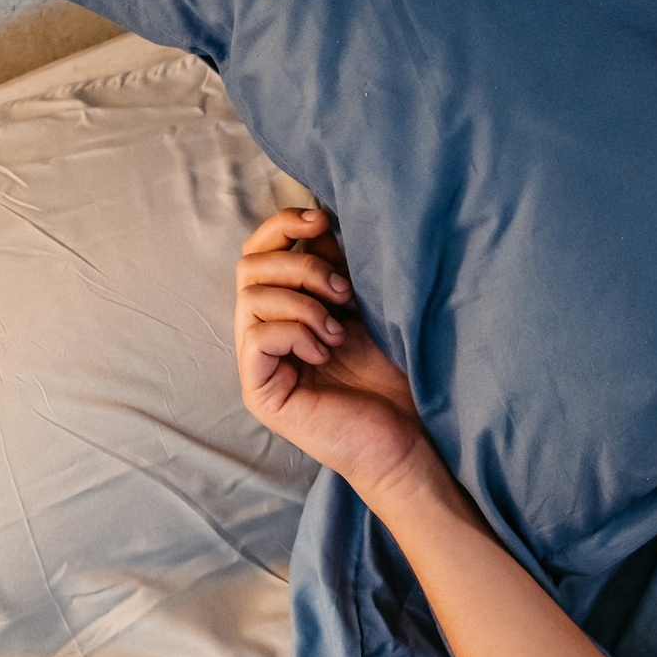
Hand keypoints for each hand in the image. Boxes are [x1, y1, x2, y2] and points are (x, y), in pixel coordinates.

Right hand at [236, 208, 434, 497]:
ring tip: (339, 329)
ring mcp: (258, 363)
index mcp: (285, 307)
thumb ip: (337, 267)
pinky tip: (324, 351)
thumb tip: (320, 222)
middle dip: (301, 267)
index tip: (323, 221)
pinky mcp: (260, 391)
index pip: (259, 250)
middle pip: (249, 267)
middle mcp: (264, 331)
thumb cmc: (392, 373)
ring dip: (303, 302)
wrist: (407, 435)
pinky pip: (257, 336)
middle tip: (345, 293)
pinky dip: (295, 332)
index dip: (283, 226)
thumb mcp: (365, 305)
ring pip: (251, 298)